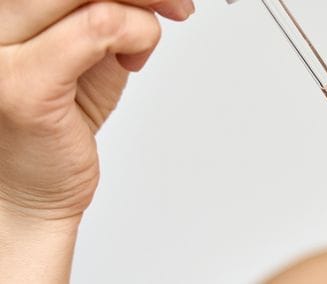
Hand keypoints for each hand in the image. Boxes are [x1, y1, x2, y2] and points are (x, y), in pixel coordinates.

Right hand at [0, 0, 191, 221]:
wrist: (22, 192)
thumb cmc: (50, 125)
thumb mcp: (82, 51)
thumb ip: (102, 13)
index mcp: (2, 13)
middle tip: (177, 7)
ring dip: (142, 15)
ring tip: (141, 49)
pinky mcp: (23, 84)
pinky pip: (99, 29)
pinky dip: (137, 36)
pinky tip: (133, 62)